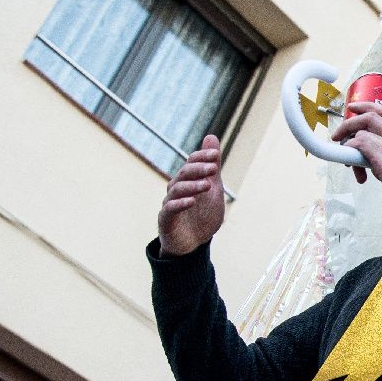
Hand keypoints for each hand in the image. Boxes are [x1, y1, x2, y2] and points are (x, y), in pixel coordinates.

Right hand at [157, 135, 225, 255]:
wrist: (194, 244)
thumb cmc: (202, 215)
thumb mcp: (212, 189)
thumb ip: (211, 166)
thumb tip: (211, 136)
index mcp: (187, 180)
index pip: (191, 163)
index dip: (202, 157)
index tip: (215, 155)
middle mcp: (176, 189)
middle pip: (184, 174)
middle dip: (199, 169)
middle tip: (213, 168)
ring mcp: (170, 203)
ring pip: (177, 189)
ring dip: (193, 186)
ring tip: (207, 185)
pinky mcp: (166, 220)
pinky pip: (170, 209)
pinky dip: (181, 203)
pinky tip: (192, 201)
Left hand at [329, 103, 381, 235]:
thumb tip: (371, 164)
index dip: (370, 108)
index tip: (356, 111)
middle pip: (373, 114)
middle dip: (351, 119)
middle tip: (339, 132)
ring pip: (364, 126)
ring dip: (347, 139)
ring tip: (344, 157)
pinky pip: (360, 142)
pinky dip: (350, 151)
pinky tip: (352, 167)